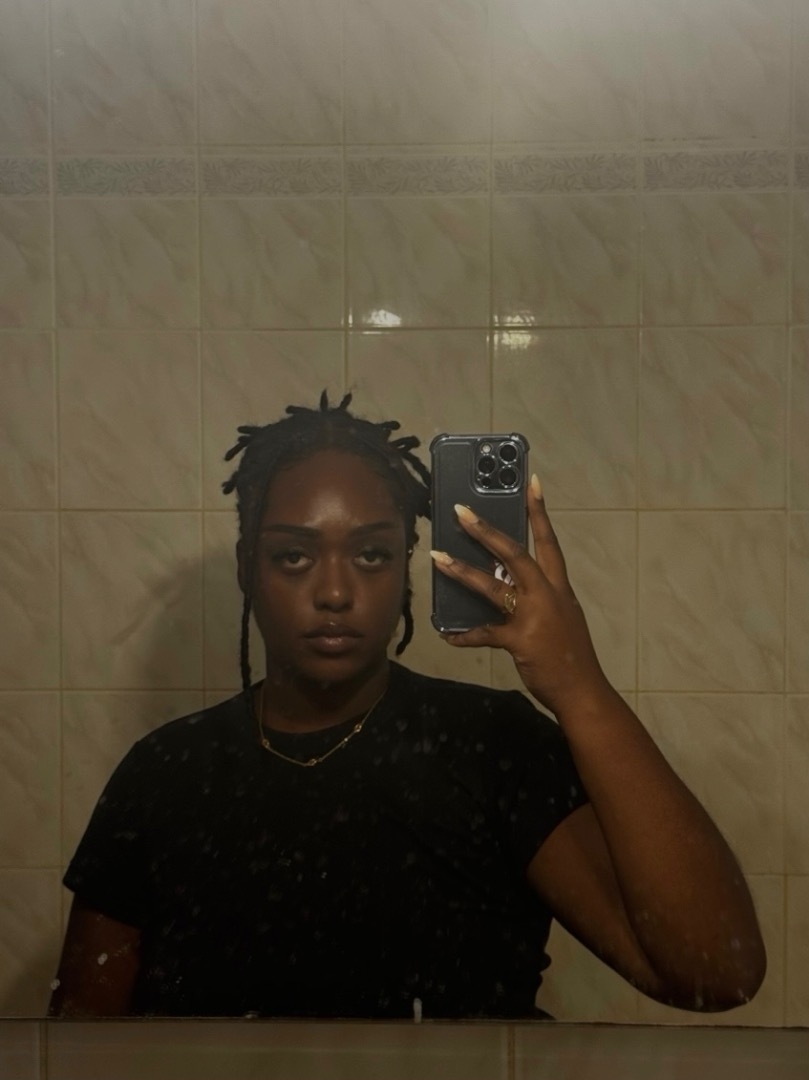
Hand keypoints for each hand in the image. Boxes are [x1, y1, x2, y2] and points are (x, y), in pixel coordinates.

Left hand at [431, 475, 607, 714]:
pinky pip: (484, 634)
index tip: (531, 481)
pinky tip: (447, 634)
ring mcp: (533, 617)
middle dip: (487, 531)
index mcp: (559, 587)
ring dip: (462, 571)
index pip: (548, 541)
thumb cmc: (571, 654)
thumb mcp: (562, 616)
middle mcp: (547, 595)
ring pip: (493, 586)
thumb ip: (538, 597)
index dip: (539, 511)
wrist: (583, 690)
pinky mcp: (519, 641)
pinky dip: (464, 634)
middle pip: (515, 554)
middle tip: (462, 511)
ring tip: (437, 557)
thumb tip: (506, 582)